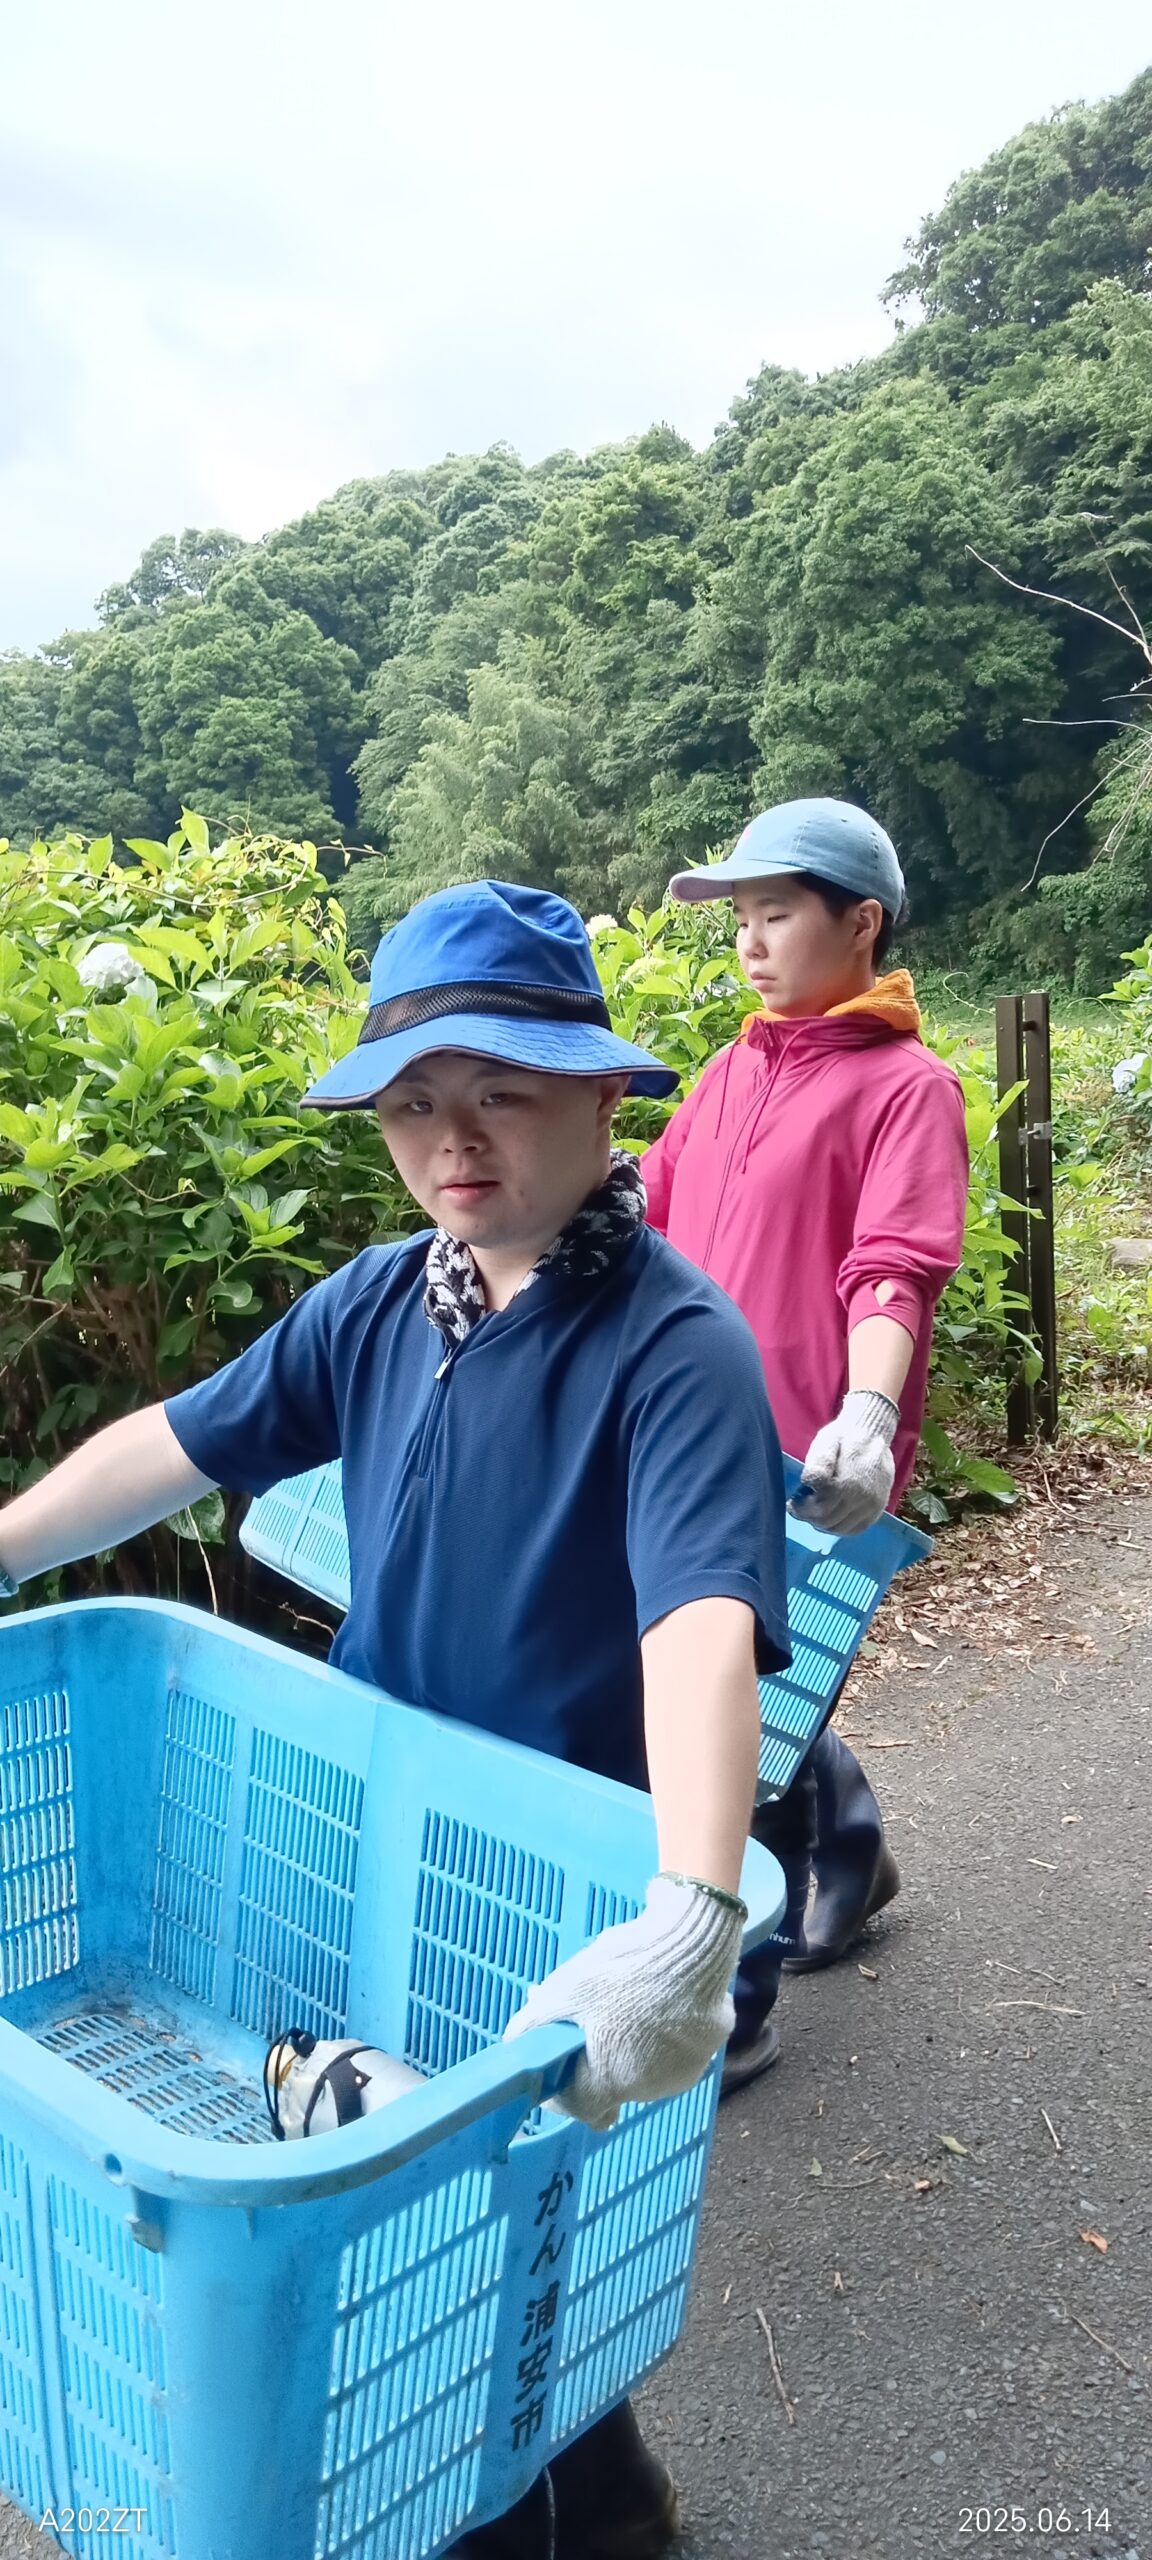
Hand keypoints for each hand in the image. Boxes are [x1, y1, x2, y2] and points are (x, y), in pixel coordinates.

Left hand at [504, 1875, 743, 2130]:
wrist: (692, 1938)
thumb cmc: (624, 1968)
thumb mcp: (565, 1990)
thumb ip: (534, 2023)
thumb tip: (513, 2044)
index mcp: (613, 2081)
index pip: (580, 2108)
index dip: (564, 2088)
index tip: (560, 2059)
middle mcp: (652, 2088)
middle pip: (612, 2083)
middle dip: (599, 2056)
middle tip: (593, 2014)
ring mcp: (686, 2068)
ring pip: (645, 2067)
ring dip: (631, 2046)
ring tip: (629, 1999)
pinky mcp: (711, 2046)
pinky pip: (676, 2048)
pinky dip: (664, 2032)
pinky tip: (662, 1996)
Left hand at [791, 1390, 897, 1535]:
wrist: (872, 1433)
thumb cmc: (844, 1437)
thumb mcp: (827, 1441)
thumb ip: (820, 1462)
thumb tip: (809, 1482)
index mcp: (847, 1483)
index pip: (819, 1509)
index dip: (802, 1509)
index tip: (792, 1503)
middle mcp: (861, 1498)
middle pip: (828, 1522)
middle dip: (809, 1518)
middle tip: (799, 1509)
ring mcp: (871, 1506)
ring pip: (841, 1529)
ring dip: (823, 1525)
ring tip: (814, 1513)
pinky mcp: (877, 1509)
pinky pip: (856, 1529)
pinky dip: (840, 1528)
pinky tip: (831, 1518)